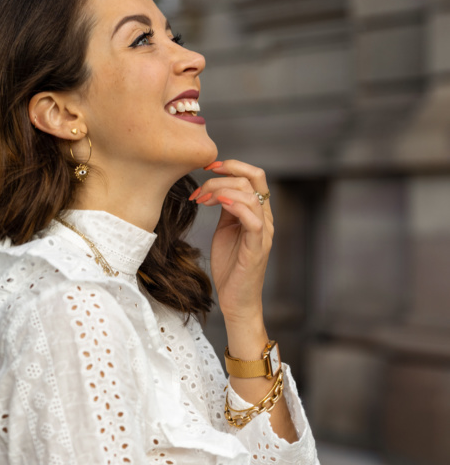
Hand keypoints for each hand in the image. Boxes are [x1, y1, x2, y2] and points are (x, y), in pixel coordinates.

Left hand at [189, 159, 273, 326]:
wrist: (236, 299)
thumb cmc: (230, 266)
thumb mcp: (226, 229)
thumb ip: (226, 208)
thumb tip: (217, 188)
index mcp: (258, 212)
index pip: (254, 176)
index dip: (232, 165)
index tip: (207, 168)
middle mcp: (265, 218)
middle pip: (254, 179)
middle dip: (223, 176)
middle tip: (200, 187)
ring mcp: (263, 232)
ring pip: (252, 195)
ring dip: (222, 190)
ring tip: (202, 199)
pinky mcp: (257, 248)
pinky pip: (253, 220)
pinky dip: (236, 206)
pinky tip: (219, 203)